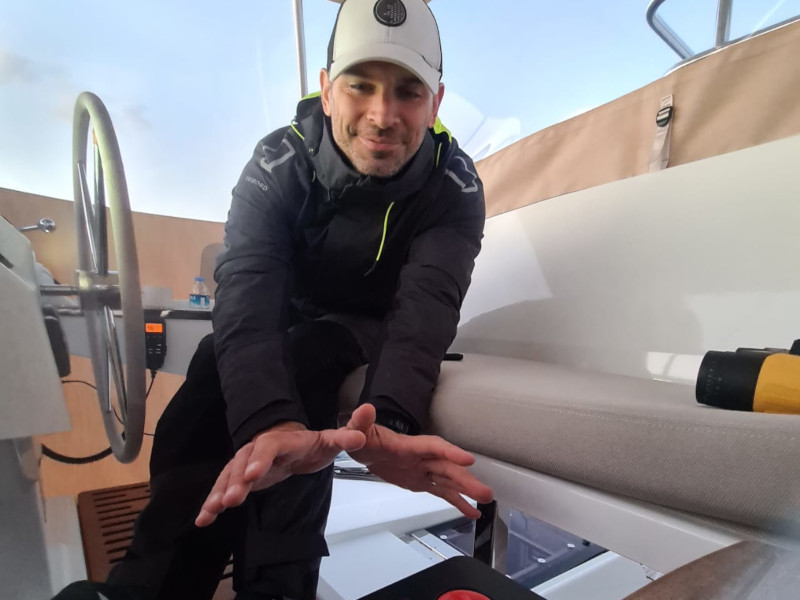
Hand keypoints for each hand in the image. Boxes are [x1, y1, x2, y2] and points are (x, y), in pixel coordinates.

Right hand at [195, 421, 365, 526]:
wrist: (293, 442)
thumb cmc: (313, 443)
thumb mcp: (331, 440)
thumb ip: (345, 437)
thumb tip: (362, 434)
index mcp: (280, 440)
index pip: (268, 447)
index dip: (260, 459)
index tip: (253, 474)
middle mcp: (257, 450)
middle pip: (244, 463)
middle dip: (236, 480)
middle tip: (232, 499)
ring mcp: (245, 463)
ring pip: (229, 476)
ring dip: (220, 492)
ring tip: (213, 510)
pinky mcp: (239, 478)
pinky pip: (222, 488)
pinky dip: (212, 501)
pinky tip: (204, 518)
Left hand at [345, 404, 492, 518]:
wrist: (358, 446)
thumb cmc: (357, 434)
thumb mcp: (353, 428)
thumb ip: (359, 423)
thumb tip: (364, 410)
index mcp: (406, 445)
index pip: (432, 447)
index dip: (450, 452)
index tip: (468, 459)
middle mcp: (419, 457)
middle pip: (446, 467)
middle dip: (465, 479)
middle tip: (484, 492)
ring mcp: (421, 470)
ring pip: (448, 480)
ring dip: (466, 490)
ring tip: (485, 501)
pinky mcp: (419, 482)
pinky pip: (441, 492)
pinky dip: (456, 501)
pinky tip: (471, 511)